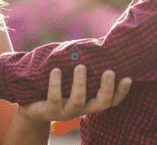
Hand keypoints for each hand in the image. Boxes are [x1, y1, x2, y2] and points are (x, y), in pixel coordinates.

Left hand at [17, 65, 131, 122]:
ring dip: (80, 84)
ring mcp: (65, 112)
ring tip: (81, 66)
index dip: (121, 92)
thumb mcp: (69, 75)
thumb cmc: (55, 84)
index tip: (127, 78)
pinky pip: (54, 98)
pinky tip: (56, 70)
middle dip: (106, 89)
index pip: (111, 101)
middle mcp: (81, 109)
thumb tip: (94, 43)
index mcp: (90, 101)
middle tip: (109, 72)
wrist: (29, 104)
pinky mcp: (49, 111)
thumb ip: (82, 64)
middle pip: (100, 104)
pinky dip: (56, 84)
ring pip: (78, 102)